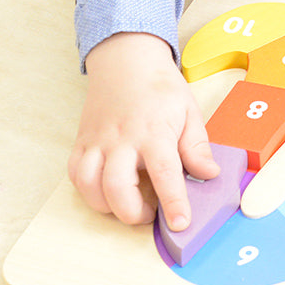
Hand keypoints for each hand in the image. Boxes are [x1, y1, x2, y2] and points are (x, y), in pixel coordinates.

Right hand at [68, 33, 218, 228]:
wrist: (126, 60)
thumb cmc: (161, 88)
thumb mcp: (189, 111)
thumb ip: (197, 147)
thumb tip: (209, 175)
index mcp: (154, 131)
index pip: (165, 173)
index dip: (173, 203)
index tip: (180, 224)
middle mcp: (122, 139)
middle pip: (118, 188)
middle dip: (133, 213)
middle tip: (152, 215)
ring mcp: (97, 141)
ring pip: (90, 187)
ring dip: (108, 206)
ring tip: (130, 204)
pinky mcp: (81, 142)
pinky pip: (75, 175)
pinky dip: (87, 191)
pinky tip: (106, 190)